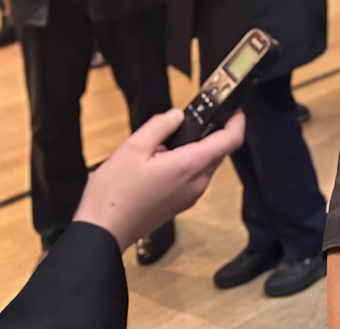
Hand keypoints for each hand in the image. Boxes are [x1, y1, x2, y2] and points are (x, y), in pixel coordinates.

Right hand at [73, 109, 244, 251]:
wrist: (102, 232)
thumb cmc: (114, 193)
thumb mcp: (133, 147)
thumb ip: (161, 125)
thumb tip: (178, 115)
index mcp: (190, 166)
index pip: (231, 140)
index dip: (237, 120)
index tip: (233, 107)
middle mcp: (197, 183)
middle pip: (220, 151)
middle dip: (211, 132)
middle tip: (191, 118)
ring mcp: (191, 196)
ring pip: (206, 163)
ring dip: (196, 148)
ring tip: (165, 143)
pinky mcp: (182, 203)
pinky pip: (194, 176)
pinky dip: (187, 163)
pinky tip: (160, 162)